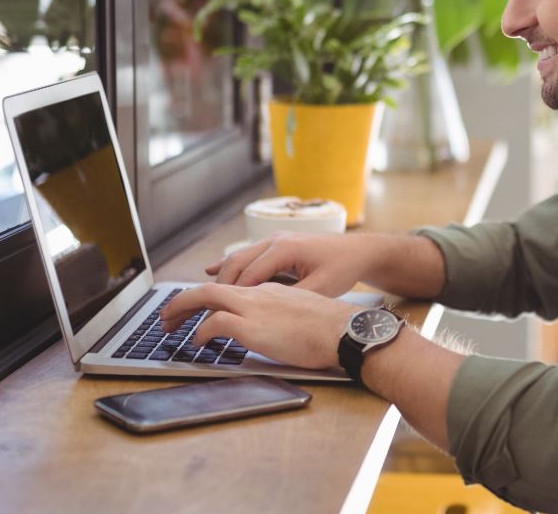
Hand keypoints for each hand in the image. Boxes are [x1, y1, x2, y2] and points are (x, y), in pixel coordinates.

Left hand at [159, 281, 356, 369]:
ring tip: (169, 325)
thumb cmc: (331, 329)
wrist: (345, 331)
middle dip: (183, 301)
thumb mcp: (300, 315)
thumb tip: (271, 332)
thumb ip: (280, 318)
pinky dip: (200, 331)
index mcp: (269, 291)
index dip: (207, 297)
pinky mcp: (253, 326)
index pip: (230, 287)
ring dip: (182, 310)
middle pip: (210, 287)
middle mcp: (258, 293)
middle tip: (168, 316)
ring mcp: (254, 307)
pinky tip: (196, 343)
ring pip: (206, 297)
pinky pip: (215, 323)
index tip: (194, 309)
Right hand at [207, 231, 375, 295]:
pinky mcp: (276, 245)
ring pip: (238, 258)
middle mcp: (274, 240)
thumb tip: (264, 311)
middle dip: (215, 287)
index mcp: (284, 249)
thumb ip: (293, 297)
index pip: (247, 276)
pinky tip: (210, 271)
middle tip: (198, 308)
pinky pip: (247, 255)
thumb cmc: (343, 268)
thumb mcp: (321, 288)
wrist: (359, 251)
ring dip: (221, 278)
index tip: (213, 317)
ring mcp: (274, 240)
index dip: (229, 297)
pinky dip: (229, 265)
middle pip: (235, 264)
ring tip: (201, 298)